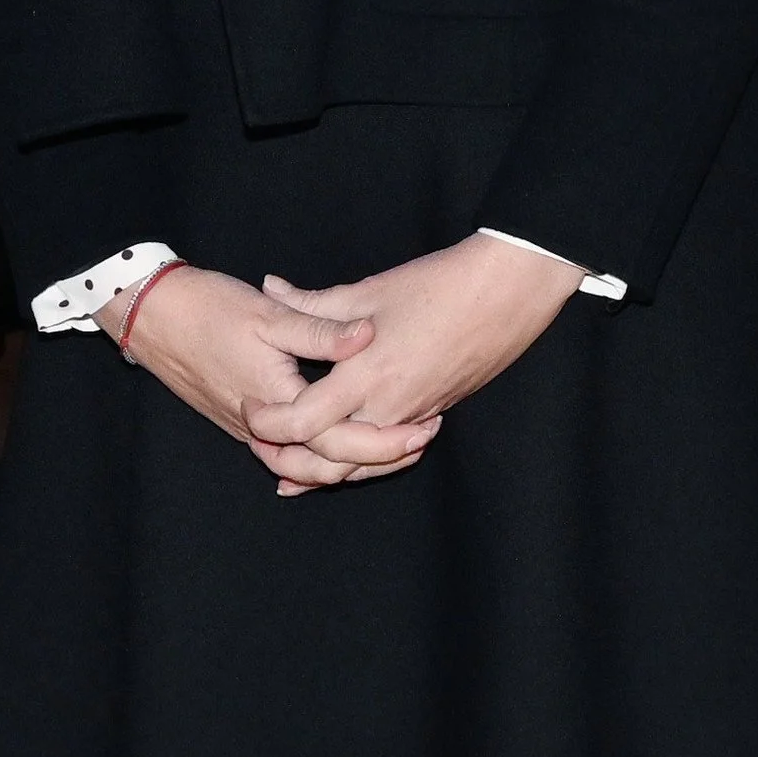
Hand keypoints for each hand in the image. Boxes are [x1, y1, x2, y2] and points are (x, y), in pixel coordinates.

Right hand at [96, 263, 441, 475]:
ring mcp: (248, 429)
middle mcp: (262, 427)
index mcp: (276, 401)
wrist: (150, 315)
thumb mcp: (268, 315)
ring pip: (308, 464)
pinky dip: (320, 455)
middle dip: (380, 458)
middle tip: (422, 438)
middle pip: (330, 465)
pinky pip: (288, 453)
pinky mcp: (242, 422)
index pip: (342, 440)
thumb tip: (368, 335)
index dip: (388, 439)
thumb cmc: (206, 308)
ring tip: (395, 445)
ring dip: (352, 460)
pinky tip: (345, 451)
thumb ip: (321, 329)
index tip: (425, 426)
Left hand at [242, 233, 585, 489]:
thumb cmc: (439, 285)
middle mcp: (390, 406)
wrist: (509, 291)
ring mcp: (415, 416)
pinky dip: (361, 459)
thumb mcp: (369, 291)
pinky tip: (343, 456)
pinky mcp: (434, 413)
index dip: (269, 424)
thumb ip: (313, 302)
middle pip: (329, 460)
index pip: (303, 422)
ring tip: (290, 471)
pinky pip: (388, 451)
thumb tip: (270, 287)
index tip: (249, 411)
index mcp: (367, 375)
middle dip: (290, 463)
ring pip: (362, 465)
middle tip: (261, 448)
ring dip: (325, 469)